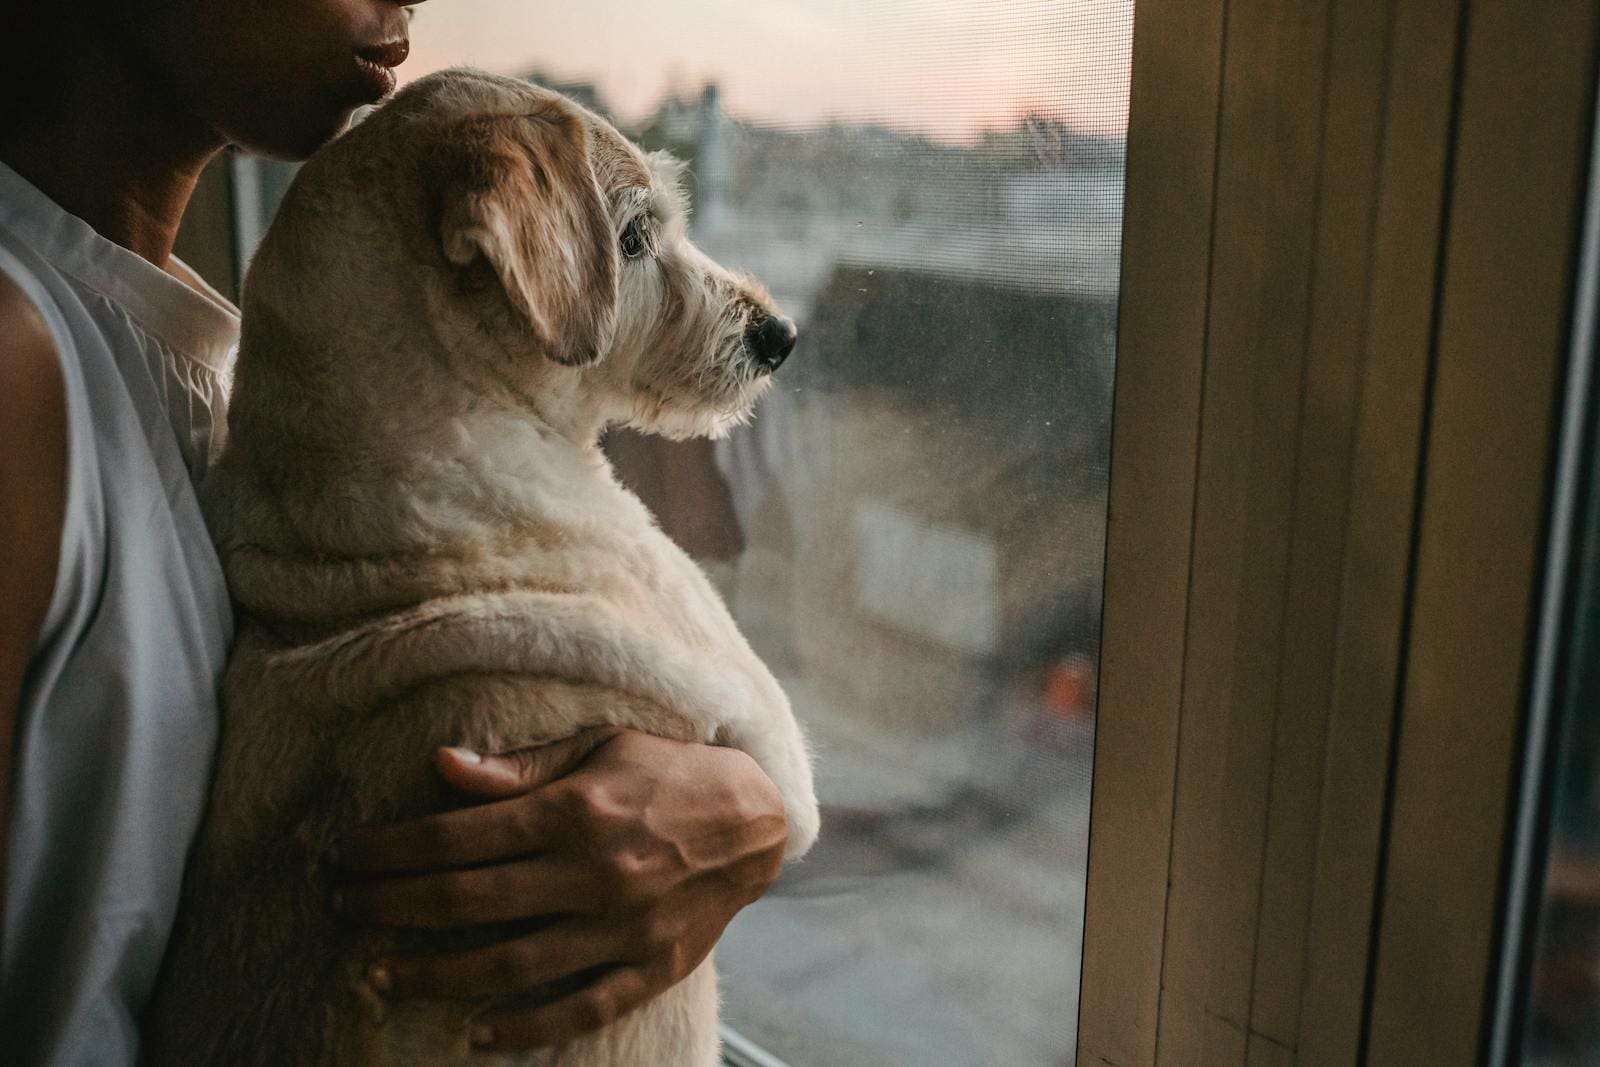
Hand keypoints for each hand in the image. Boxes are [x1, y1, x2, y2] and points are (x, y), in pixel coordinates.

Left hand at [331, 726, 788, 1049]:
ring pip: (508, 964)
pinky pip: (579, 1008)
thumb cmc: (667, 772)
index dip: (388, 850)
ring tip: (380, 976)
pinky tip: (475, 1031)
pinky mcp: (651, 966)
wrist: (756, 819)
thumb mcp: (600, 746)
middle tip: (342, 911)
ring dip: (434, 974)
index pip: (455, 837)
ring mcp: (622, 927)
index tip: (344, 857)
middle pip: (465, 901)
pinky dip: (524, 1027)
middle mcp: (592, 873)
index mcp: (574, 811)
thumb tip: (441, 766)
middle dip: (389, 907)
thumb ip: (520, 767)